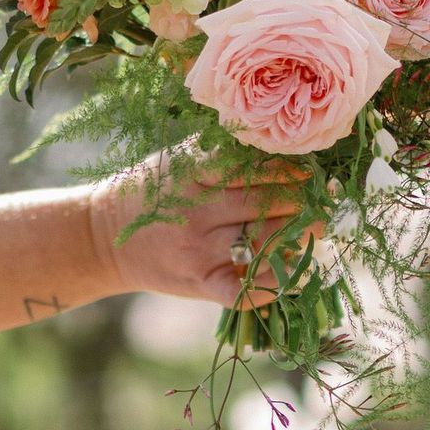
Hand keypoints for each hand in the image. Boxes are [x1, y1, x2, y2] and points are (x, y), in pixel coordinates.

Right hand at [92, 155, 315, 308]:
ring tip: (318, 228)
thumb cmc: (148, 191)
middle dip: (301, 200)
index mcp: (190, 175)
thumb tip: (272, 139)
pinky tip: (292, 278)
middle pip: (261, 203)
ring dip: (297, 237)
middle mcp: (195, 212)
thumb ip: (215, 152)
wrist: (103, 238)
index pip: (247, 166)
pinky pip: (240, 290)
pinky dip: (269, 287)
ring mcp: (197, 250)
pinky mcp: (198, 282)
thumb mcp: (173, 160)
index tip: (309, 166)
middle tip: (325, 197)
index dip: (285, 166)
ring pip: (260, 242)